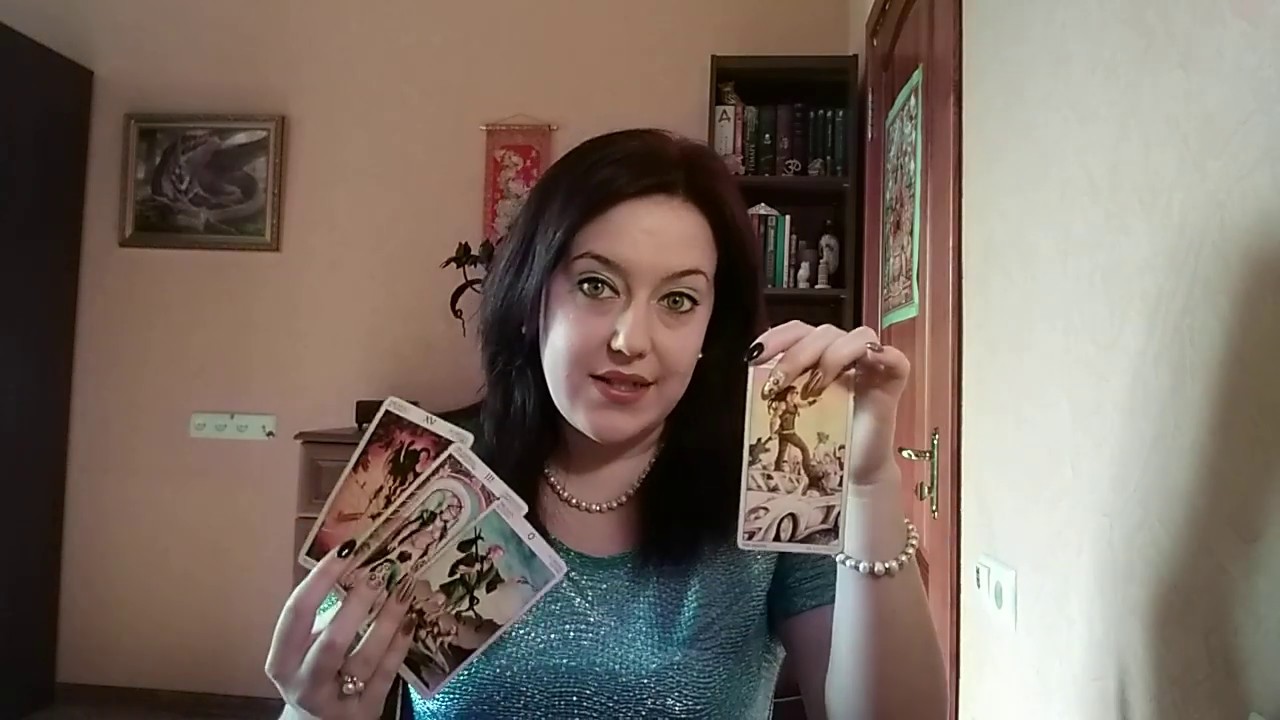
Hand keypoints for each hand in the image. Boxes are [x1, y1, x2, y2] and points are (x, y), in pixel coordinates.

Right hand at [265, 542, 417, 719]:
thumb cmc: (311, 672)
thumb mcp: (303, 648)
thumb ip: (321, 615)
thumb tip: (353, 561)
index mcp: (282, 661)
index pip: (297, 613)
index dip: (321, 578)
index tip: (347, 548)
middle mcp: (304, 684)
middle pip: (331, 642)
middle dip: (357, 604)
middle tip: (379, 572)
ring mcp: (336, 701)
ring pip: (365, 658)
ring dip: (387, 619)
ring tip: (404, 588)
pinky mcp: (365, 712)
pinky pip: (386, 674)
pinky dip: (399, 644)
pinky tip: (410, 619)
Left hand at [748, 321, 909, 484]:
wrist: (850, 470)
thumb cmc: (820, 438)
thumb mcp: (790, 409)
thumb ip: (776, 388)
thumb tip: (748, 374)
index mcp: (815, 353)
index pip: (796, 331)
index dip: (775, 337)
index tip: (753, 357)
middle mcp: (842, 351)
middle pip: (822, 333)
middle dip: (796, 355)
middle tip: (778, 384)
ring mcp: (870, 363)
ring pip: (856, 337)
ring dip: (832, 356)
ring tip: (816, 388)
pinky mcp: (893, 379)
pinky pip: (895, 358)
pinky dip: (883, 355)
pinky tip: (869, 362)